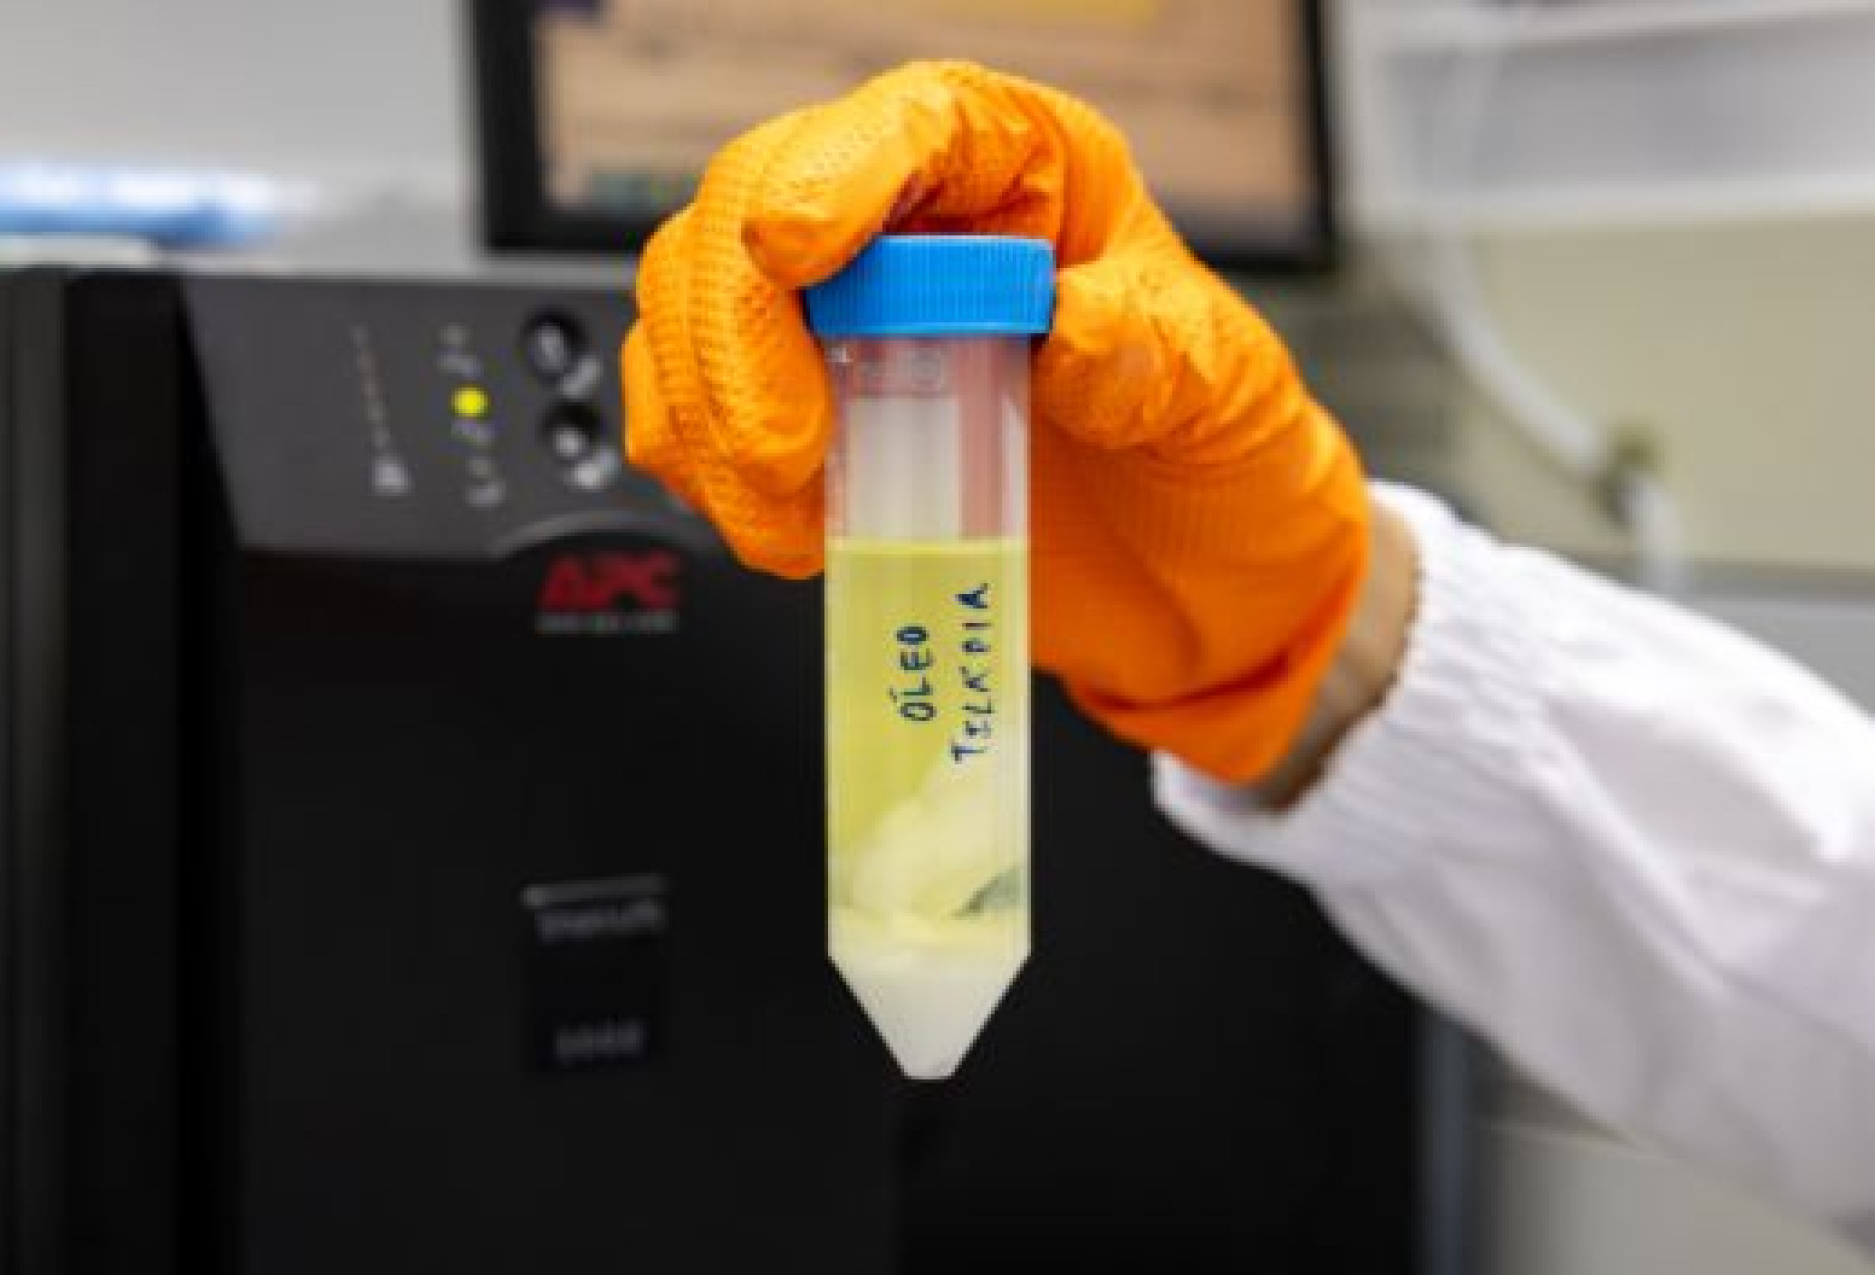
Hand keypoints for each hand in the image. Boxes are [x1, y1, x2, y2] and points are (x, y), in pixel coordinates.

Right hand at [623, 61, 1372, 783]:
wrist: (1193, 584)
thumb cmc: (1210, 456)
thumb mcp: (1223, 394)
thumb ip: (1156, 354)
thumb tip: (1066, 330)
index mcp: (1023, 173)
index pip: (911, 122)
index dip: (833, 170)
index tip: (793, 250)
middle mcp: (913, 225)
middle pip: (752, 205)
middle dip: (740, 332)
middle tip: (786, 454)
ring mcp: (839, 318)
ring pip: (695, 301)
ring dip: (709, 414)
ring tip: (787, 523)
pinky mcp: (793, 408)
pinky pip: (689, 401)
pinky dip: (700, 466)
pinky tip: (774, 527)